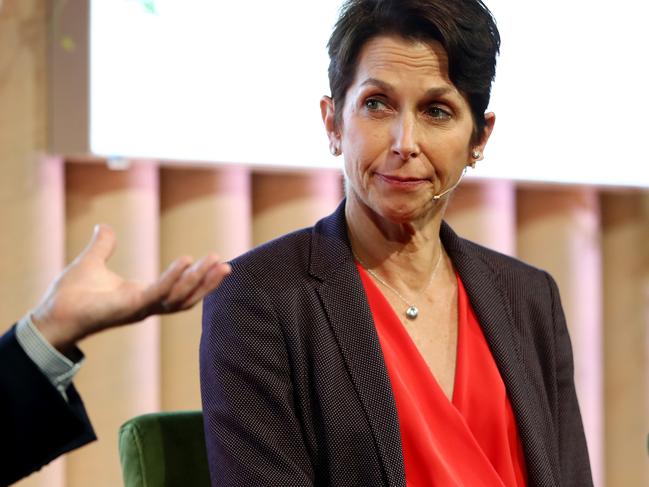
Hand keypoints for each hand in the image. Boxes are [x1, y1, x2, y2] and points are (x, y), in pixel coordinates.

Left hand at [31, 224, 230, 352]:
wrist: (51, 314)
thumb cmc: (69, 295)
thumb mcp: (92, 262)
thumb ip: (103, 246)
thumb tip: (105, 227)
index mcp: (142, 295)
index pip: (179, 288)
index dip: (198, 277)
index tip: (215, 261)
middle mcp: (146, 304)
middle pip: (187, 296)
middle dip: (208, 282)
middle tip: (227, 265)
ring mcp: (141, 308)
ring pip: (179, 296)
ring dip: (199, 281)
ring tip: (216, 263)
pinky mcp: (131, 307)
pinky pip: (159, 293)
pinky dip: (173, 278)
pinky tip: (186, 262)